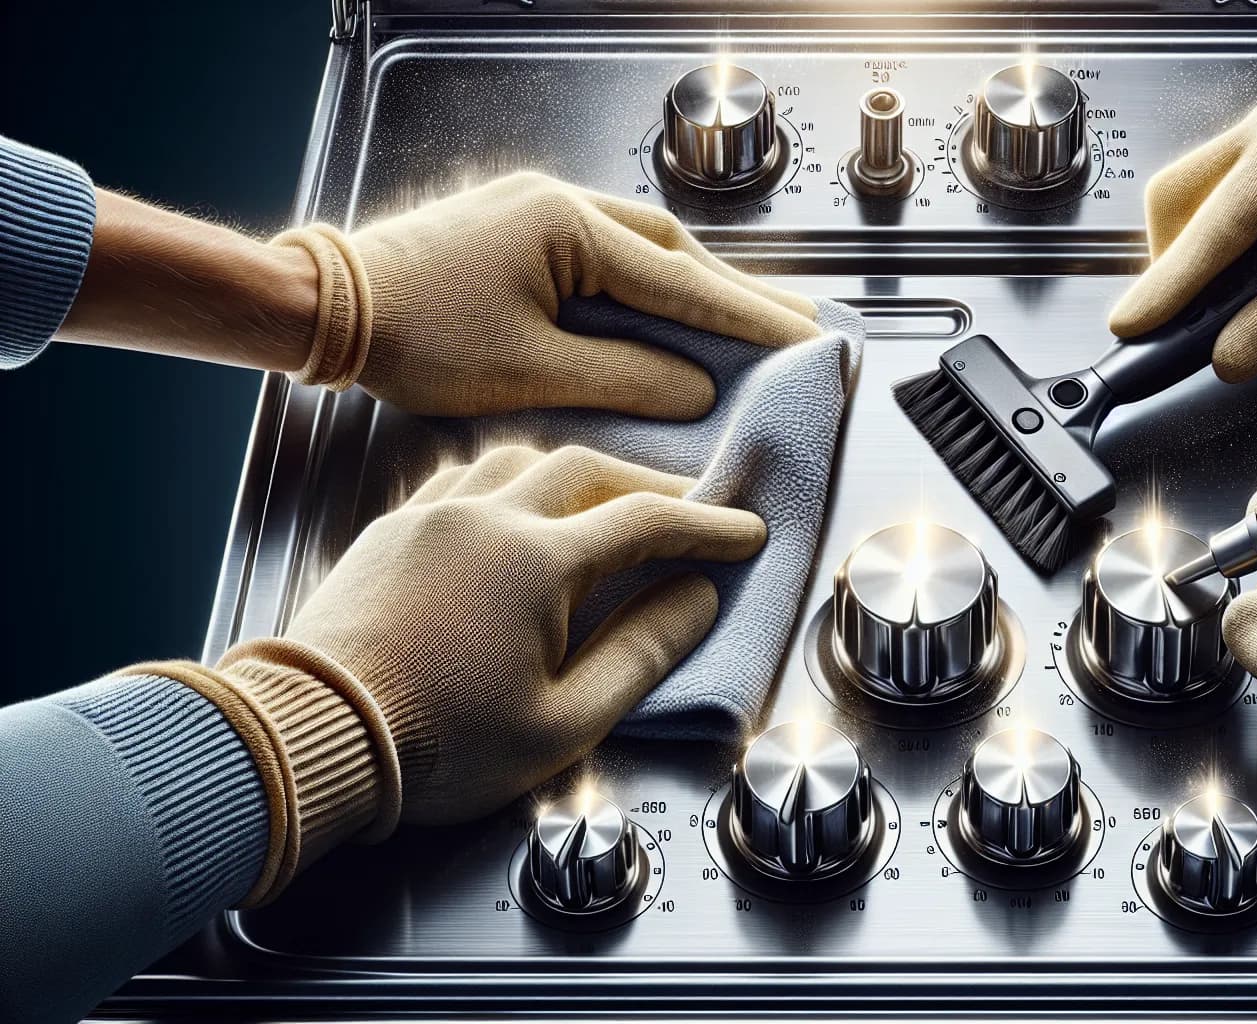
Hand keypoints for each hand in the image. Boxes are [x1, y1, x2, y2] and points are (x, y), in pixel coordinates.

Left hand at [274, 171, 820, 415]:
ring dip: (694, 285)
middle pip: (673, 249)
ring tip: (746, 320)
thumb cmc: (416, 337)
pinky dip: (648, 285)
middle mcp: (558, 206)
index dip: (747, 317)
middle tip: (794, 324)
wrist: (327, 308)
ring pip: (640, 249)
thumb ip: (626, 377)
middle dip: (735, 292)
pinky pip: (605, 255)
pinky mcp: (515, 233)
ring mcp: (535, 213)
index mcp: (568, 228)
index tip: (802, 338)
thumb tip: (696, 389)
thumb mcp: (531, 371)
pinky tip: (667, 311)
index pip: (682, 280)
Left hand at [276, 444, 764, 820]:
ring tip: (604, 497)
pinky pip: (464, 475)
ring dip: (575, 470)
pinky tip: (516, 502)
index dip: (706, 524)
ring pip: (521, 458)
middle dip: (647, 483)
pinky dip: (510, 478)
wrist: (313, 736)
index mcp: (539, 562)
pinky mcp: (392, 530)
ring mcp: (433, 518)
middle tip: (683, 509)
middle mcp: (487, 519)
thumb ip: (643, 651)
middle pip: (588, 469)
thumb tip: (695, 598)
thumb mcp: (566, 722)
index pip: (647, 521)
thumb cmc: (437, 745)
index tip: (743, 531)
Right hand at [1108, 74, 1256, 382]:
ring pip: (1194, 213)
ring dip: (1208, 272)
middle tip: (1191, 330)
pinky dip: (1233, 264)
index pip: (1212, 228)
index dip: (1168, 286)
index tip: (1129, 328)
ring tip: (1249, 317)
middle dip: (1179, 273)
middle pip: (1179, 207)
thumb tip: (1226, 360)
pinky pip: (1223, 216)